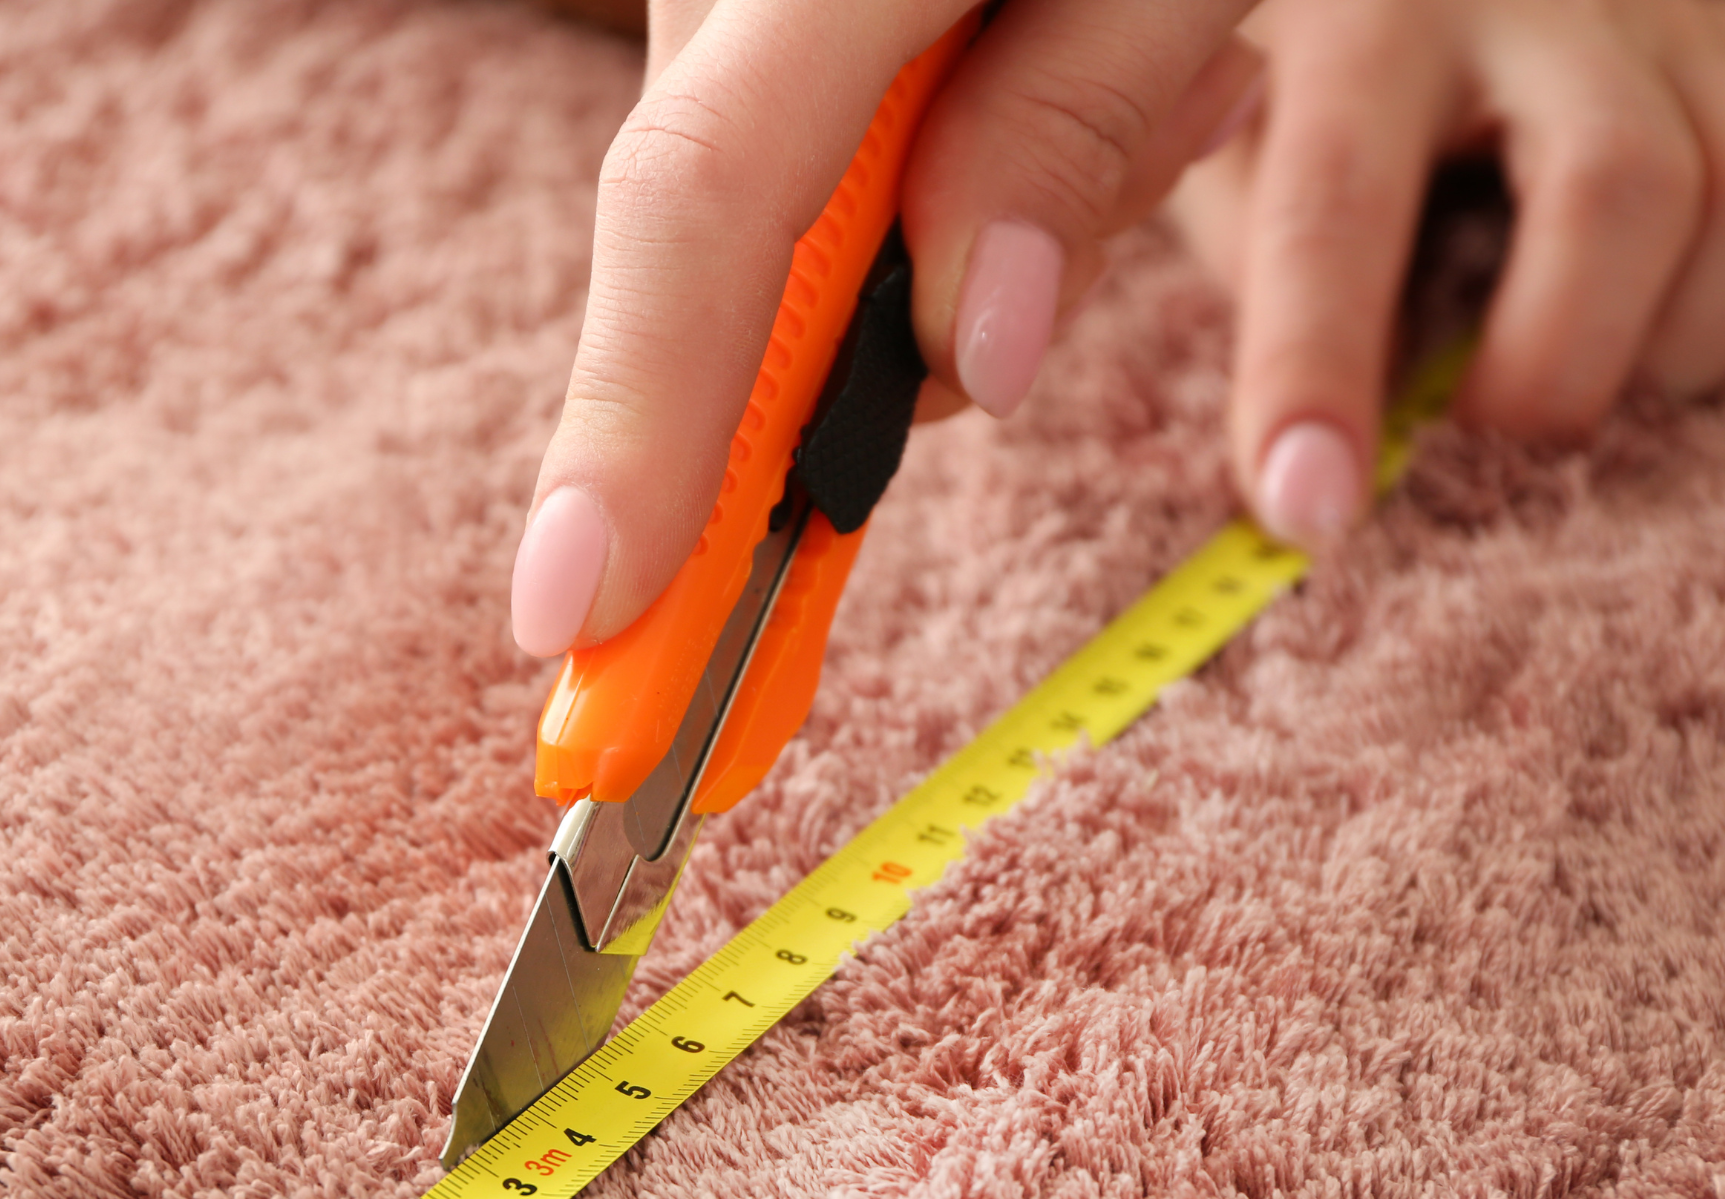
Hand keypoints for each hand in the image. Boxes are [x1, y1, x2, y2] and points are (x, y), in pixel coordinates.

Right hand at [511, 0, 1267, 656]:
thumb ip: (1068, 131)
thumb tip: (961, 361)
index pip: (699, 204)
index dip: (630, 425)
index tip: (573, 614)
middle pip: (728, 250)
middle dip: (862, 355)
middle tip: (1115, 193)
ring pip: (783, 228)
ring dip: (949, 244)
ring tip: (1150, 73)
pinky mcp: (752, 19)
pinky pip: (809, 166)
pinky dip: (937, 182)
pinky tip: (1078, 56)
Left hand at [1174, 0, 1724, 551]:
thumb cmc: (1306, 83)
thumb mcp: (1232, 154)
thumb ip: (1261, 276)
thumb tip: (1318, 446)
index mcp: (1363, 22)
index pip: (1334, 206)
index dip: (1316, 369)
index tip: (1308, 506)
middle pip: (1617, 189)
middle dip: (1550, 367)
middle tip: (1478, 428)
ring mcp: (1675, 20)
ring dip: (1667, 346)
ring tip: (1567, 369)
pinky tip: (1651, 321)